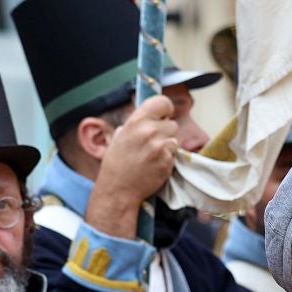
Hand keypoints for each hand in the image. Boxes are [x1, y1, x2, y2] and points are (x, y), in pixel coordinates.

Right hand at [87, 96, 179, 237]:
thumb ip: (136, 124)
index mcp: (136, 122)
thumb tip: (150, 117)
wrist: (119, 189)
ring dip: (168, 146)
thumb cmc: (116, 164)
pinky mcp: (168, 162)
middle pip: (172, 124)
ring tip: (152, 154)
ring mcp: (160, 147)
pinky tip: (155, 164)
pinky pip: (174, 154)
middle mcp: (150, 132)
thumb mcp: (120, 136)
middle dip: (165, 132)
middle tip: (153, 142)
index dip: (164, 109)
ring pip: (175, 139)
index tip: (163, 114)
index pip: (162, 102)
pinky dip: (167, 158)